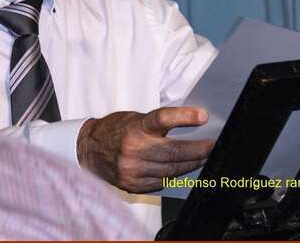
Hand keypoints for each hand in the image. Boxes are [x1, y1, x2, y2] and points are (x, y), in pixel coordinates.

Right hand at [77, 107, 213, 192]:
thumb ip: (157, 125)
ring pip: (172, 170)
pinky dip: (176, 175)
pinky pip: (163, 182)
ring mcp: (133, 169)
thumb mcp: (134, 119)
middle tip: (212, 146)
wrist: (88, 150)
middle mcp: (133, 149)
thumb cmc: (113, 131)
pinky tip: (183, 169)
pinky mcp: (134, 185)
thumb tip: (188, 126)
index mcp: (134, 128)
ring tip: (202, 158)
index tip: (202, 115)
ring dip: (192, 164)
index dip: (184, 116)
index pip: (162, 119)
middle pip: (174, 151)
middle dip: (199, 150)